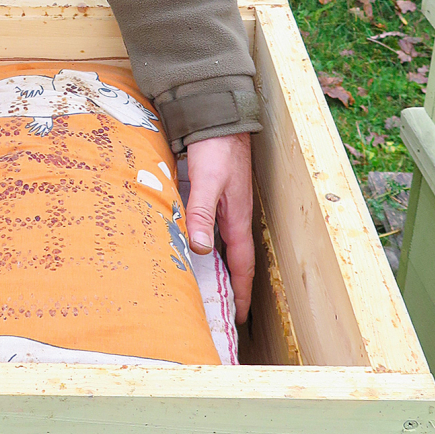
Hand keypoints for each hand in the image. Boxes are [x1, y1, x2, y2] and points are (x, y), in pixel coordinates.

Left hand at [185, 133, 253, 323]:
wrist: (217, 115)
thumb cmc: (216, 147)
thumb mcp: (207, 181)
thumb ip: (201, 213)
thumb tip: (198, 249)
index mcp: (237, 218)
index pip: (242, 264)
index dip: (241, 292)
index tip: (239, 318)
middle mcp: (234, 214)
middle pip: (234, 258)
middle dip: (231, 285)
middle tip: (221, 309)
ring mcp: (226, 203)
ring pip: (222, 242)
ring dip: (217, 264)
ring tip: (206, 285)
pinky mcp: (215, 191)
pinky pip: (212, 226)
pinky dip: (206, 241)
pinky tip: (192, 243)